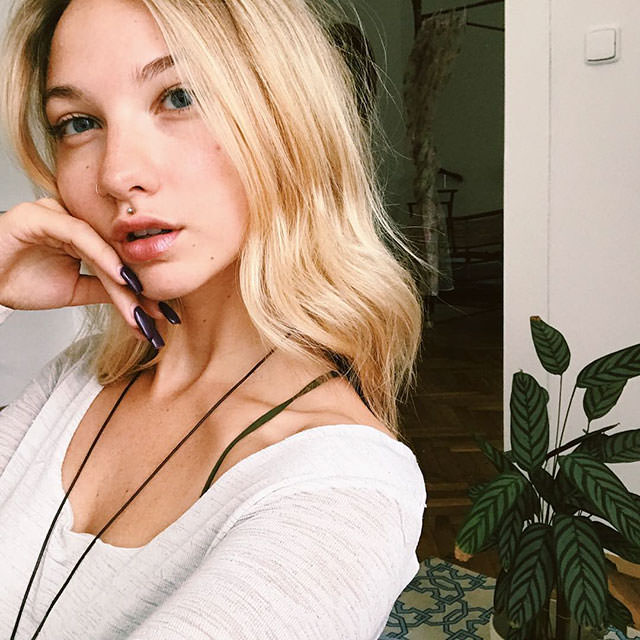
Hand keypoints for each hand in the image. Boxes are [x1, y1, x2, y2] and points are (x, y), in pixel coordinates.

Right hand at [0, 198, 166, 345]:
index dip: (141, 289)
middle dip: (140, 289)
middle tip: (161, 316)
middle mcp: (72, 222)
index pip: (118, 261)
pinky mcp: (40, 215)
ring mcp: (57, 214)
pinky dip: (103, 256)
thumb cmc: (15, 282)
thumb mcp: (71, 291)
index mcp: (80, 236)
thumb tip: (137, 298)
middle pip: (115, 255)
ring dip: (125, 278)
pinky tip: (123, 278)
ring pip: (101, 246)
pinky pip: (79, 234)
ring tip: (145, 304)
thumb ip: (102, 288)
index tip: (161, 315)